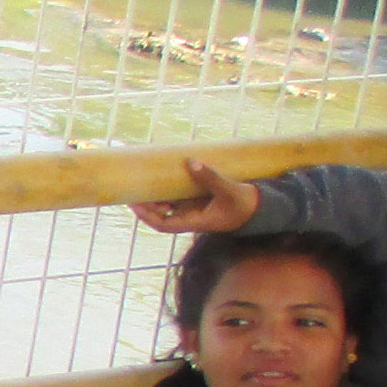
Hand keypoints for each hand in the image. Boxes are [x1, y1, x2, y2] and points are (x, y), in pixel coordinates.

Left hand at [129, 159, 260, 235]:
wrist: (256, 207)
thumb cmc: (243, 203)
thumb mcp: (228, 190)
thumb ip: (210, 177)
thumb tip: (191, 162)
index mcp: (193, 222)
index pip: (162, 224)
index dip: (146, 216)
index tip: (134, 204)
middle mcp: (188, 217)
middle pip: (158, 213)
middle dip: (143, 203)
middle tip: (130, 185)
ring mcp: (190, 208)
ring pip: (165, 203)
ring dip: (152, 193)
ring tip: (139, 177)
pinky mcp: (195, 199)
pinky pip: (176, 193)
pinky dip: (166, 185)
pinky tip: (158, 173)